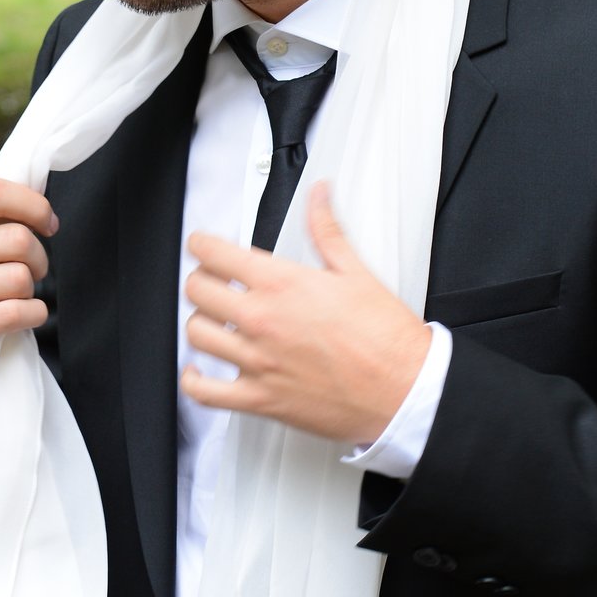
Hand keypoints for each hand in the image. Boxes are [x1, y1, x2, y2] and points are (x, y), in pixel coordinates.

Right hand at [0, 178, 56, 443]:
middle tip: (34, 273)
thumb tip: (42, 198)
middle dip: (39, 258)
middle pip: (15, 239)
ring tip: (18, 298)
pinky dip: (33, 316)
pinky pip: (16, 313)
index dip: (33, 205)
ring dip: (33, 292)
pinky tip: (23, 319)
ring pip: (18, 278)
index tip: (50, 225)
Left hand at [180, 182, 430, 443]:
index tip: (203, 246)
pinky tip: (198, 371)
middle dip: (201, 279)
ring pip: (196, 334)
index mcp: (283, 285)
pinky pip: (204, 392)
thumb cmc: (386, 339)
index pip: (215, 253)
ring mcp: (257, 361)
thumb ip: (327, 231)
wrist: (403, 390)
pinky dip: (193, 381)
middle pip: (198, 290)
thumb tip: (319, 197)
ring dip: (200, 323)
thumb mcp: (356, 273)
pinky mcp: (260, 399)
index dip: (202, 245)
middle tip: (212, 280)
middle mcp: (263, 321)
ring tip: (213, 320)